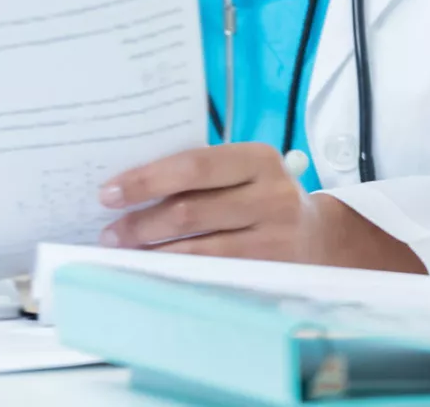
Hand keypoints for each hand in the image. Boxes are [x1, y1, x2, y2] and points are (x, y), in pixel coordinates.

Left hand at [99, 143, 424, 272]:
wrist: (320, 237)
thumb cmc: (261, 196)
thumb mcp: (242, 172)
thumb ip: (200, 172)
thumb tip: (129, 185)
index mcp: (258, 158)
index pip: (193, 165)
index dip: (146, 179)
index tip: (108, 192)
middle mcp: (272, 195)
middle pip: (191, 210)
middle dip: (142, 222)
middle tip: (109, 231)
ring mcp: (276, 237)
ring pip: (200, 248)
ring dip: (154, 252)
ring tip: (125, 251)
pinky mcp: (273, 271)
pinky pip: (215, 272)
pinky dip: (179, 272)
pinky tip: (156, 269)